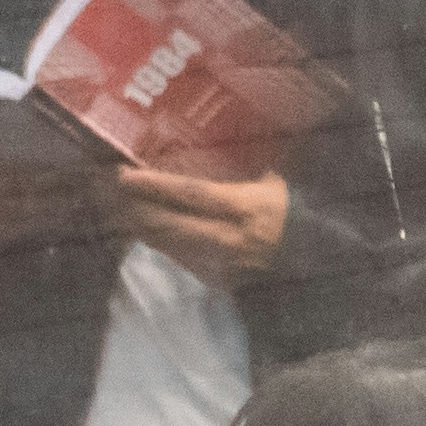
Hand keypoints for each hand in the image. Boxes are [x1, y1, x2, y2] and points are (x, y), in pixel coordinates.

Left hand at [102, 164, 292, 277]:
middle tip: (108, 191)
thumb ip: (250, 173)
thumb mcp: (278, 187)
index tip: (125, 175)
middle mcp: (227, 237)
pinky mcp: (216, 280)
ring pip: (167, 243)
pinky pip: (179, 257)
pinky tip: (147, 230)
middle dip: (135, 207)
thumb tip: (222, 146)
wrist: (316, 267)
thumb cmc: (299, 218)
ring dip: (140, 226)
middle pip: (168, 223)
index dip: (155, 185)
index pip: (189, 195)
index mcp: (244, 209)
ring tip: (117, 208)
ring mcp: (219, 263)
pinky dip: (160, 242)